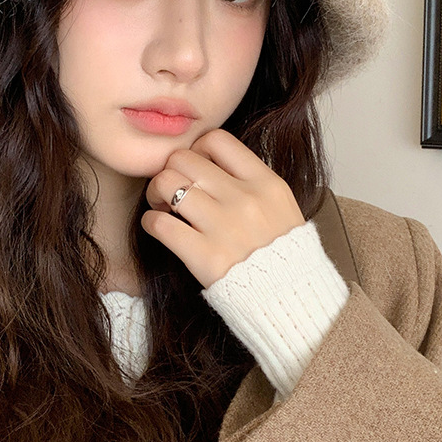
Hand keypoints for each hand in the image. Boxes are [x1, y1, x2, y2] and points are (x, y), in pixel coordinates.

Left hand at [141, 128, 305, 288]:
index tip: (195, 167)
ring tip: (163, 206)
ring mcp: (224, 227)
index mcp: (265, 183)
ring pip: (167, 184)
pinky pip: (159, 224)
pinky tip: (158, 227)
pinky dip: (151, 222)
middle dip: (170, 169)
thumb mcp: (280, 206)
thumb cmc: (282, 254)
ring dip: (156, 193)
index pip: (217, 140)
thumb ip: (250, 181)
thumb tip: (210, 161)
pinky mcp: (204, 256)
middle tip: (171, 188)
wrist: (290, 301)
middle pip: (184, 158)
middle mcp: (244, 200)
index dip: (197, 148)